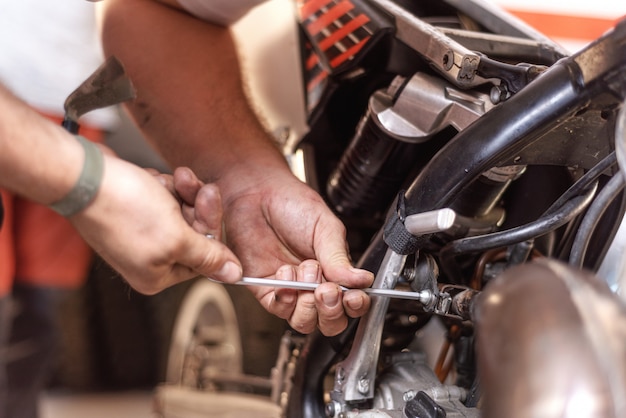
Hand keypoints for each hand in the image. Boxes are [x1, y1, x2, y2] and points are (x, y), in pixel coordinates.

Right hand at [69, 156, 241, 293]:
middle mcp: (149, 259)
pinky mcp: (135, 211)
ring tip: (160, 182)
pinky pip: (164, 198)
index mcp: (157, 276)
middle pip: (195, 233)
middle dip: (195, 204)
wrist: (84, 174)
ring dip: (177, 191)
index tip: (210, 201)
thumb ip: (208, 258)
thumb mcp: (176, 239)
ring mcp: (141, 234)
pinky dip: (161, 186)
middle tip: (193, 184)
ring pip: (182, 211)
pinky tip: (148, 180)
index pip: (205, 258)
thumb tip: (234, 276)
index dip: (211, 228)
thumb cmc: (124, 209)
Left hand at [218, 167, 373, 335]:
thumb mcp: (325, 227)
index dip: (355, 304)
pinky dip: (284, 297)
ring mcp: (291, 289)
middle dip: (331, 309)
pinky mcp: (266, 290)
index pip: (351, 301)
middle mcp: (314, 285)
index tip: (353, 296)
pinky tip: (285, 275)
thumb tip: (362, 279)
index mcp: (335, 270)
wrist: (258, 193)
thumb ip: (339, 257)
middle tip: (326, 289)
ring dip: (307, 305)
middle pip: (330, 320)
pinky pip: (279, 308)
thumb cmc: (292, 204)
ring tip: (305, 273)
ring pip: (305, 321)